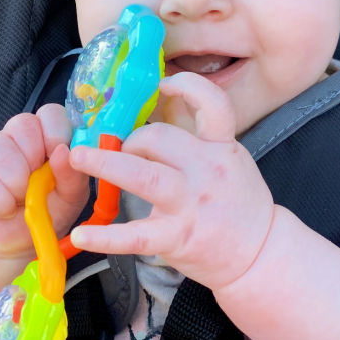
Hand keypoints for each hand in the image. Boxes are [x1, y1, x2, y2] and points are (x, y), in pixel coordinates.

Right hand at [0, 104, 88, 258]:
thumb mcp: (71, 195)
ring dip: (17, 184)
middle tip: (37, 183)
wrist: (18, 241)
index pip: (50, 113)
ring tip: (22, 199)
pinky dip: (0, 202)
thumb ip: (73, 174)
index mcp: (46, 136)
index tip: (57, 154)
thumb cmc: (49, 209)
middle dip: (34, 159)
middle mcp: (16, 137)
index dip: (55, 131)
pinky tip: (6, 209)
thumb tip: (64, 151)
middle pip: (22, 124)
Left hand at [69, 72, 274, 290]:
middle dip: (130, 139)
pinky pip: (136, 235)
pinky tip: (81, 234)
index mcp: (223, 148)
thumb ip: (200, 146)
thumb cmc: (241, 207)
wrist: (261, 254)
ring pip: (143, 175)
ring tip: (78, 158)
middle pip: (160, 137)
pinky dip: (105, 236)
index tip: (162, 84)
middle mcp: (208, 170)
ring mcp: (192, 204)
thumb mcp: (232, 164)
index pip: (214, 104)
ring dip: (105, 163)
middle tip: (119, 151)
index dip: (188, 86)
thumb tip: (154, 130)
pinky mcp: (179, 237)